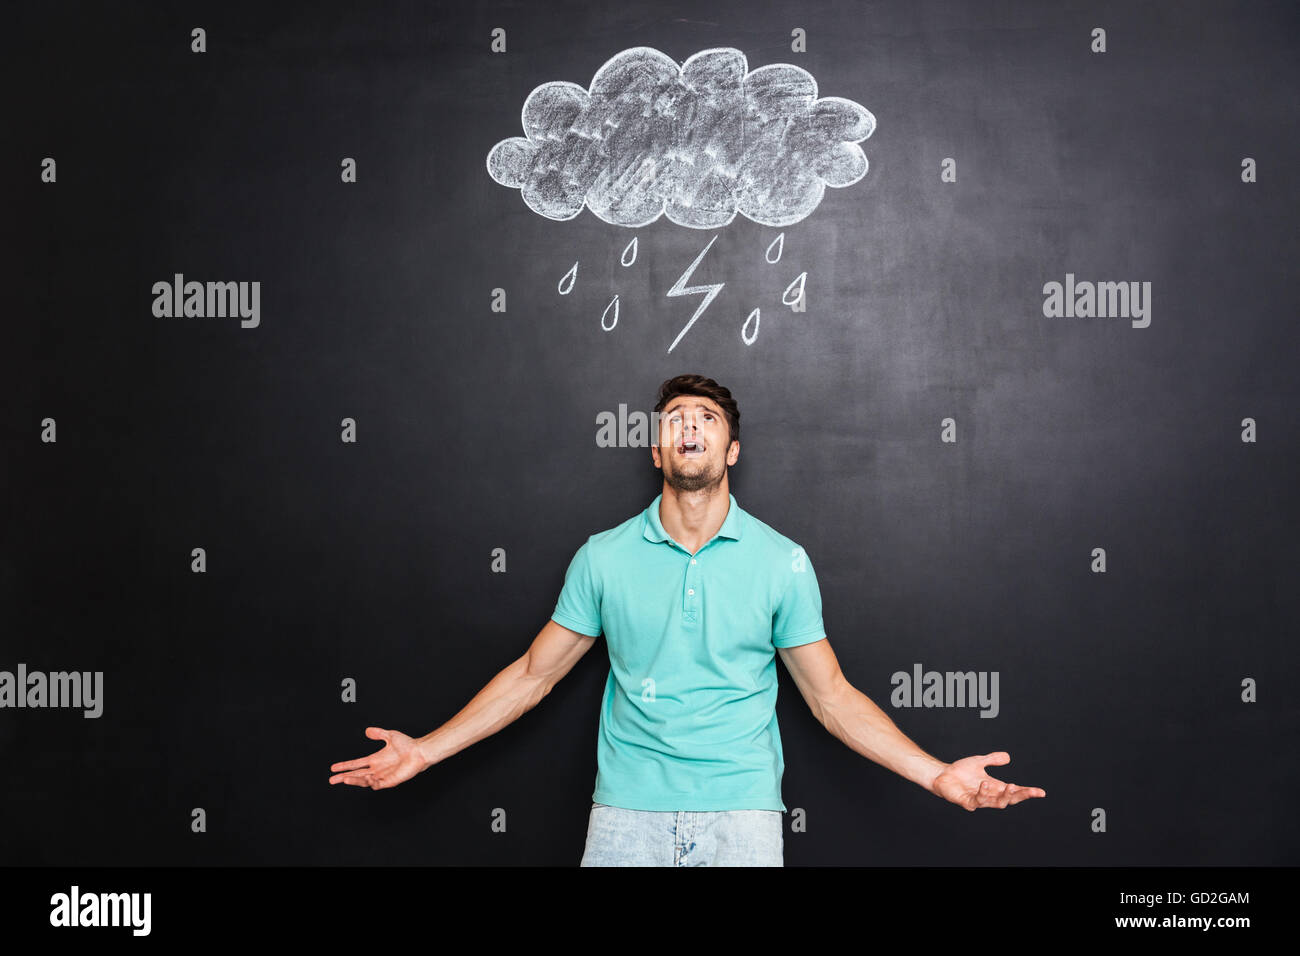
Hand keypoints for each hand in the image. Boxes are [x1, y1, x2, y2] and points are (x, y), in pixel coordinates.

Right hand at [329, 727, 427, 789]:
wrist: (419, 751)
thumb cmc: (407, 744)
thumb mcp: (390, 736)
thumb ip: (378, 733)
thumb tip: (367, 730)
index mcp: (375, 760)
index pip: (356, 764)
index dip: (345, 766)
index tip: (333, 768)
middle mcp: (377, 769)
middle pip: (356, 775)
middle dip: (343, 777)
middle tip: (331, 780)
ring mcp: (382, 776)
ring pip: (364, 781)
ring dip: (354, 780)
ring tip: (344, 779)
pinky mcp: (390, 781)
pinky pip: (377, 784)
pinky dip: (370, 782)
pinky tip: (367, 778)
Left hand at [929, 751, 1044, 810]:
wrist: (942, 775)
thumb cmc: (961, 771)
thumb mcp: (979, 762)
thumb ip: (992, 759)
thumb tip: (1008, 757)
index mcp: (995, 788)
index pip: (1014, 792)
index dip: (1027, 792)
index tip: (1041, 792)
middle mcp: (989, 796)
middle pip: (1009, 800)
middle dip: (1020, 796)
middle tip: (1028, 790)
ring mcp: (978, 801)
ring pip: (996, 803)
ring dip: (1004, 796)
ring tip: (1010, 786)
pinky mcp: (967, 802)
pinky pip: (977, 801)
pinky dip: (983, 793)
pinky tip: (985, 784)